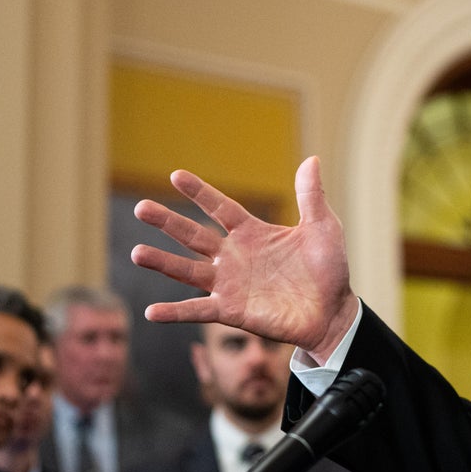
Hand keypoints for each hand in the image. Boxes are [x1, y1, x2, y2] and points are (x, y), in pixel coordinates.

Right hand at [130, 156, 359, 361]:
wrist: (334, 312)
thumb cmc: (329, 269)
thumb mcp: (323, 228)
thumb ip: (311, 196)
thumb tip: (312, 159)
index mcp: (253, 233)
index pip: (220, 207)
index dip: (200, 192)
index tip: (176, 175)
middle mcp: (235, 256)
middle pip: (193, 235)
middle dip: (167, 222)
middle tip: (141, 207)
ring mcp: (230, 284)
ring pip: (188, 271)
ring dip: (162, 262)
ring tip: (137, 253)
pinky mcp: (232, 311)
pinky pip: (198, 310)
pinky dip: (176, 312)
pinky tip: (152, 312)